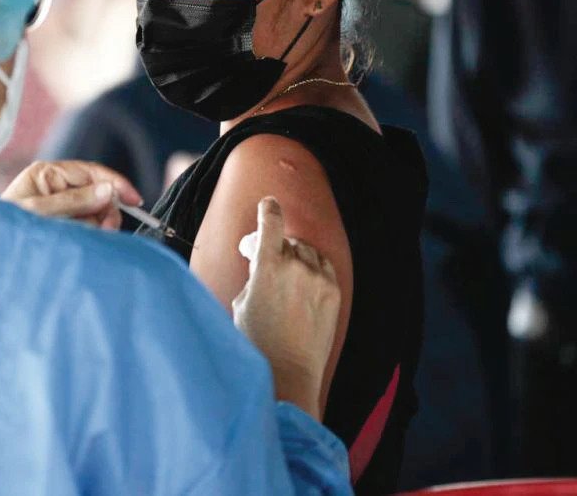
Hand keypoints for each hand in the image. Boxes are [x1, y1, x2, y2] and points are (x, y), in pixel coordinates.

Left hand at [2, 160, 142, 229]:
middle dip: (106, 209)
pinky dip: (90, 231)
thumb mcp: (40, 212)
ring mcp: (58, 203)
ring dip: (98, 223)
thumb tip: (107, 190)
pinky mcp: (61, 220)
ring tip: (87, 237)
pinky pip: (86, 222)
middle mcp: (55, 185)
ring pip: (94, 209)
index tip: (134, 199)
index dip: (115, 184)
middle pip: (97, 190)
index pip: (91, 172)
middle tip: (106, 229)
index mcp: (48, 173)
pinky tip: (83, 239)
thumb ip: (75, 201)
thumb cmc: (6, 226)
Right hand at [233, 197, 340, 419]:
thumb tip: (259, 259)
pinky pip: (323, 265)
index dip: (268, 210)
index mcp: (266, 266)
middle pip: (286, 240)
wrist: (290, 372)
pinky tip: (304, 279)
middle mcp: (295, 266)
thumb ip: (254, 274)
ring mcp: (318, 278)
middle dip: (274, 245)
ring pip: (306, 251)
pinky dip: (313, 266)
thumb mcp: (242, 302)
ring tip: (285, 274)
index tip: (268, 204)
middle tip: (264, 259)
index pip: (271, 222)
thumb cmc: (257, 340)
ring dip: (295, 255)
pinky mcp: (333, 291)